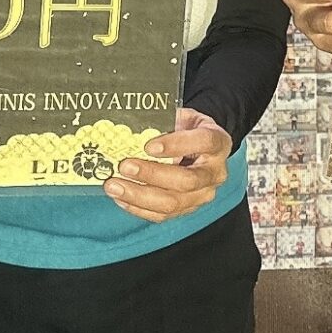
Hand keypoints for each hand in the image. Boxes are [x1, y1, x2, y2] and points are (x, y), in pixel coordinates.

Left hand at [105, 108, 235, 222]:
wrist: (201, 149)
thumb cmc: (189, 130)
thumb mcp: (182, 117)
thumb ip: (165, 122)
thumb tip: (133, 129)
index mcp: (218, 143)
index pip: (203, 143)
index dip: (176, 145)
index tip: (149, 146)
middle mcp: (214, 172)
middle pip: (186, 180)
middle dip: (151, 175)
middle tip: (124, 166)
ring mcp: (202, 195)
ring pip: (172, 203)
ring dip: (138, 195)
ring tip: (113, 185)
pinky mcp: (187, 209)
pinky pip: (162, 215)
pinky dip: (138, 207)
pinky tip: (120, 196)